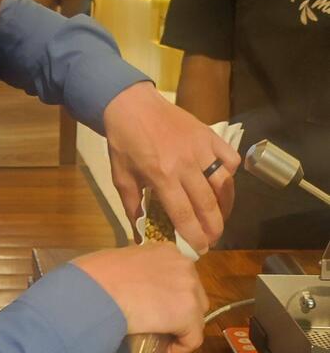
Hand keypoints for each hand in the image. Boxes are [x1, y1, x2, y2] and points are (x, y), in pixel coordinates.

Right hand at [73, 245, 208, 352]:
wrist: (95, 291)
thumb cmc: (96, 276)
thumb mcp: (121, 262)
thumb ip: (137, 271)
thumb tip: (132, 286)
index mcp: (167, 250)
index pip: (180, 277)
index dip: (170, 296)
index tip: (153, 309)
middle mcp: (184, 265)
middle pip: (194, 295)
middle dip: (180, 311)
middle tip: (158, 322)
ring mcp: (189, 289)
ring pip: (195, 317)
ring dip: (180, 328)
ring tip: (159, 337)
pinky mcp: (188, 314)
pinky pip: (192, 338)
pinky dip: (180, 348)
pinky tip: (163, 352)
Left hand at [103, 83, 239, 252]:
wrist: (131, 104)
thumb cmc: (124, 142)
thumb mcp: (121, 177)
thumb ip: (133, 207)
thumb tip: (140, 235)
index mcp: (162, 176)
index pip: (184, 214)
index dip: (194, 235)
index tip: (200, 249)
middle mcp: (185, 164)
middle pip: (208, 204)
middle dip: (214, 227)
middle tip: (214, 239)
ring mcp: (201, 148)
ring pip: (224, 183)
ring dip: (226, 205)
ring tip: (220, 217)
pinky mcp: (210, 135)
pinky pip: (230, 159)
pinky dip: (230, 174)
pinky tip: (222, 184)